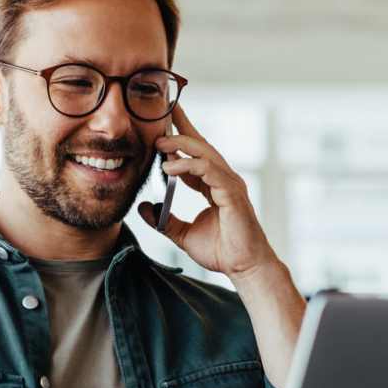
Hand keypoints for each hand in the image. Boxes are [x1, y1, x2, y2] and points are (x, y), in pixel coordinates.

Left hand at [137, 104, 279, 282]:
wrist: (243, 267)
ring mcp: (229, 184)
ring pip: (204, 153)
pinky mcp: (232, 193)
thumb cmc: (222, 251)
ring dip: (180, 145)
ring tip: (159, 144)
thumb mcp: (182, 234)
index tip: (162, 123)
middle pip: (201, 145)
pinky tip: (169, 168)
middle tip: (158, 119)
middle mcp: (223, 179)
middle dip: (181, 128)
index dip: (179, 137)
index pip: (195, 154)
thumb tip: (144, 208)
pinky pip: (208, 170)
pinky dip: (188, 165)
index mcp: (213, 185)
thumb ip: (164, 220)